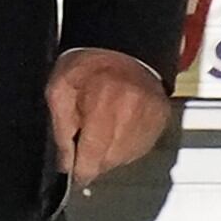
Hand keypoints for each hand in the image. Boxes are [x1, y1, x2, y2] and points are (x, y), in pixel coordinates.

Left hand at [49, 45, 173, 190]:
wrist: (122, 45)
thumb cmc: (88, 64)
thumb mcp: (59, 89)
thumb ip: (60, 129)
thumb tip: (65, 163)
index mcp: (103, 103)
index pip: (93, 155)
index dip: (81, 171)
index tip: (76, 175)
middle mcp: (132, 112)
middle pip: (109, 160)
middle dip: (93, 159)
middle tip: (84, 140)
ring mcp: (150, 116)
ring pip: (126, 157)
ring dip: (110, 153)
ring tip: (101, 129)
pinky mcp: (161, 119)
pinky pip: (141, 148)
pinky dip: (126, 145)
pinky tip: (117, 128)